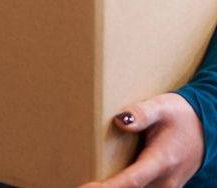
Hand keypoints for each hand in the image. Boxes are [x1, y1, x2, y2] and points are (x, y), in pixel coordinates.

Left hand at [78, 93, 203, 187]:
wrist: (205, 130)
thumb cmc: (181, 116)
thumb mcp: (162, 106)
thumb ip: (142, 113)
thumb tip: (119, 120)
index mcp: (162, 161)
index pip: (132, 181)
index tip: (87, 187)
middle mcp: (164, 181)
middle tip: (82, 183)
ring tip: (93, 182)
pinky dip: (126, 187)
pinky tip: (107, 182)